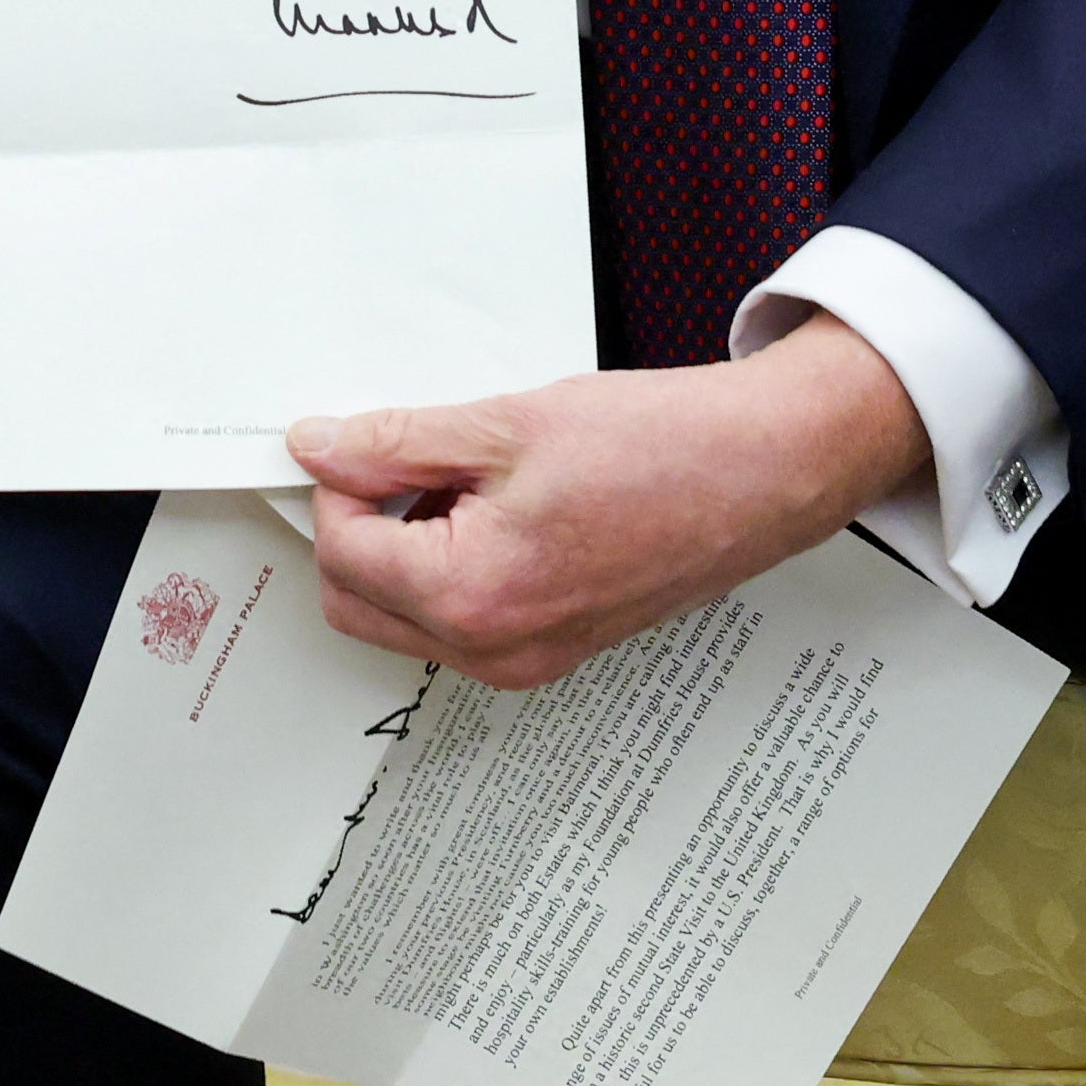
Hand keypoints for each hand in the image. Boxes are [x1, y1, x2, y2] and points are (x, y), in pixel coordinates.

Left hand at [285, 320, 927, 686]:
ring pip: (403, 617)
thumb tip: (320, 449)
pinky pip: (459, 621)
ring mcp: (527, 660)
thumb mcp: (504, 424)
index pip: (339, 550)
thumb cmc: (663, 449)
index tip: (363, 439)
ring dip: (402, 549)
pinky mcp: (553, 649)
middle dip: (358, 526)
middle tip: (401, 456)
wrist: (765, 472)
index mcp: (472, 598)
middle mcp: (495, 651)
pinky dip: (448, 567)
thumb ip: (395, 443)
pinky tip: (493, 506)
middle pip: (356, 601)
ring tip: (464, 477)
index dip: (339, 482)